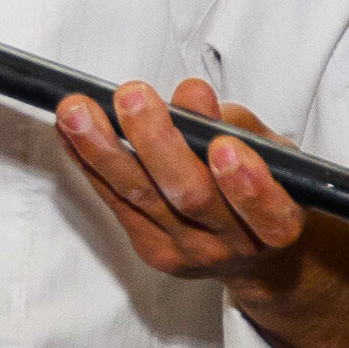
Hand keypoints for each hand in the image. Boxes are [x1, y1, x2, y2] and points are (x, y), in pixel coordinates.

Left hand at [54, 79, 348, 347]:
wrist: (254, 253)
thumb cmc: (265, 186)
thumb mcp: (273, 153)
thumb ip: (237, 125)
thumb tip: (190, 94)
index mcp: (279, 225)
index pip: (270, 214)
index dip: (248, 185)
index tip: (225, 147)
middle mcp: (233, 246)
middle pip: (191, 199)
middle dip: (158, 144)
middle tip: (132, 96)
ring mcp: (188, 253)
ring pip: (142, 199)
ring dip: (104, 150)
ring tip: (77, 111)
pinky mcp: (152, 251)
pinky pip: (115, 202)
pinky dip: (89, 162)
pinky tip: (69, 130)